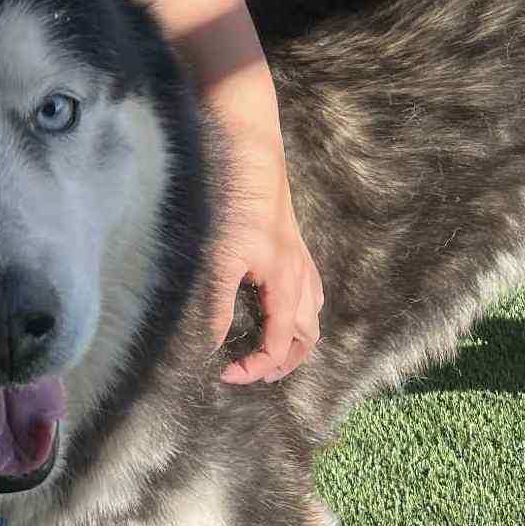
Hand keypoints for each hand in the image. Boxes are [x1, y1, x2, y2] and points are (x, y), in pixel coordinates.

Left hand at [210, 125, 323, 384]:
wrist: (250, 151)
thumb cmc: (235, 203)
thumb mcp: (220, 260)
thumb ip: (217, 306)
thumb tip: (211, 347)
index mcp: (285, 285)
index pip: (278, 344)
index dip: (254, 368)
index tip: (224, 374)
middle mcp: (299, 276)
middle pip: (307, 336)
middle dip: (284, 362)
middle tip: (252, 373)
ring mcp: (300, 260)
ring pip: (313, 313)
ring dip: (296, 338)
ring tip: (271, 351)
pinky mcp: (293, 245)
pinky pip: (310, 288)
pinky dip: (301, 310)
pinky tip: (282, 306)